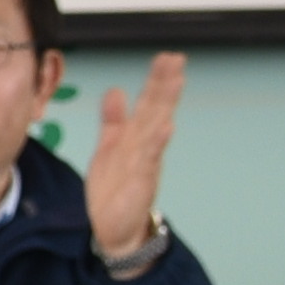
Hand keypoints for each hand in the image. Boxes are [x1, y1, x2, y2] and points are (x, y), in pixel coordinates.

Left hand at [83, 49, 187, 267]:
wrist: (113, 228)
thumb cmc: (114, 188)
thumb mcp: (108, 148)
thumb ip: (113, 120)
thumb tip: (116, 90)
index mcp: (134, 135)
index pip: (149, 102)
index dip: (157, 80)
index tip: (166, 56)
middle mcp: (144, 145)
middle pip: (157, 109)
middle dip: (165, 83)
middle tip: (176, 58)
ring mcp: (145, 161)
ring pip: (157, 127)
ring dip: (166, 105)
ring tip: (176, 81)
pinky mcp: (142, 179)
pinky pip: (150, 158)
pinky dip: (158, 142)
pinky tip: (166, 127)